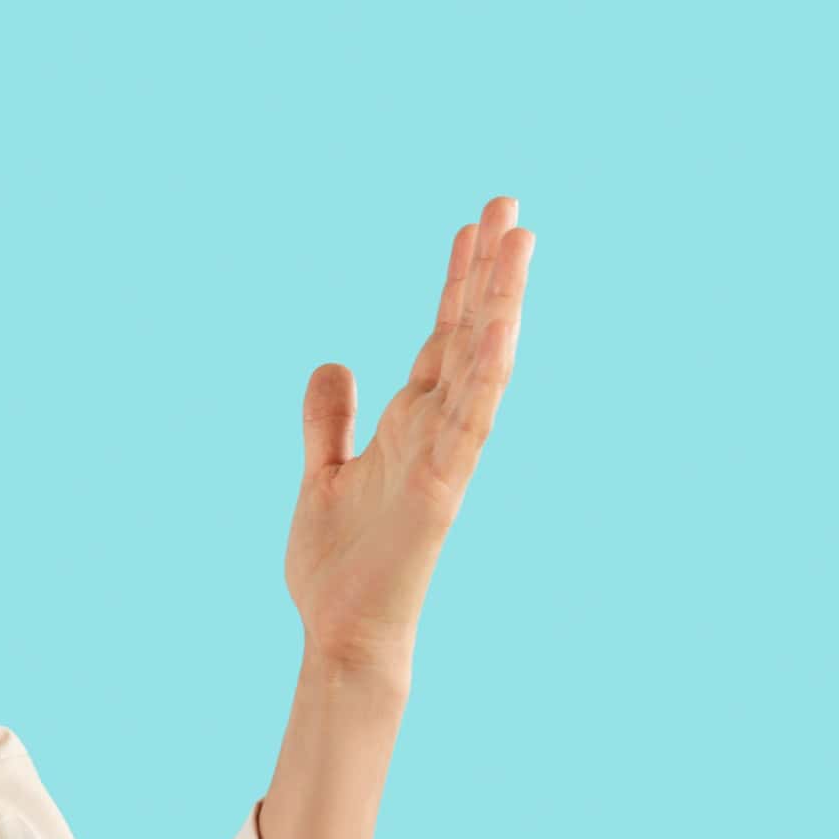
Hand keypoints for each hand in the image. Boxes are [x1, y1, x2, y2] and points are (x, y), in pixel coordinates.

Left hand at [283, 195, 536, 673]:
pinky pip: (469, 424)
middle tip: (508, 204)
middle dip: (487, 273)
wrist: (342, 634)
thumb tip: (331, 361)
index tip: (470, 226)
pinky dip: (483, 376)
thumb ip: (328, 419)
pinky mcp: (441, 489)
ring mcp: (445, 457)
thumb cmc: (338, 565)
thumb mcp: (320, 473)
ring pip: (481, 367)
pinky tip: (496, 328)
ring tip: (518, 240)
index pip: (440, 337)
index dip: (455, 283)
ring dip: (499, 305)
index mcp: (410, 423)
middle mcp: (436, 431)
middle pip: (468, 336)